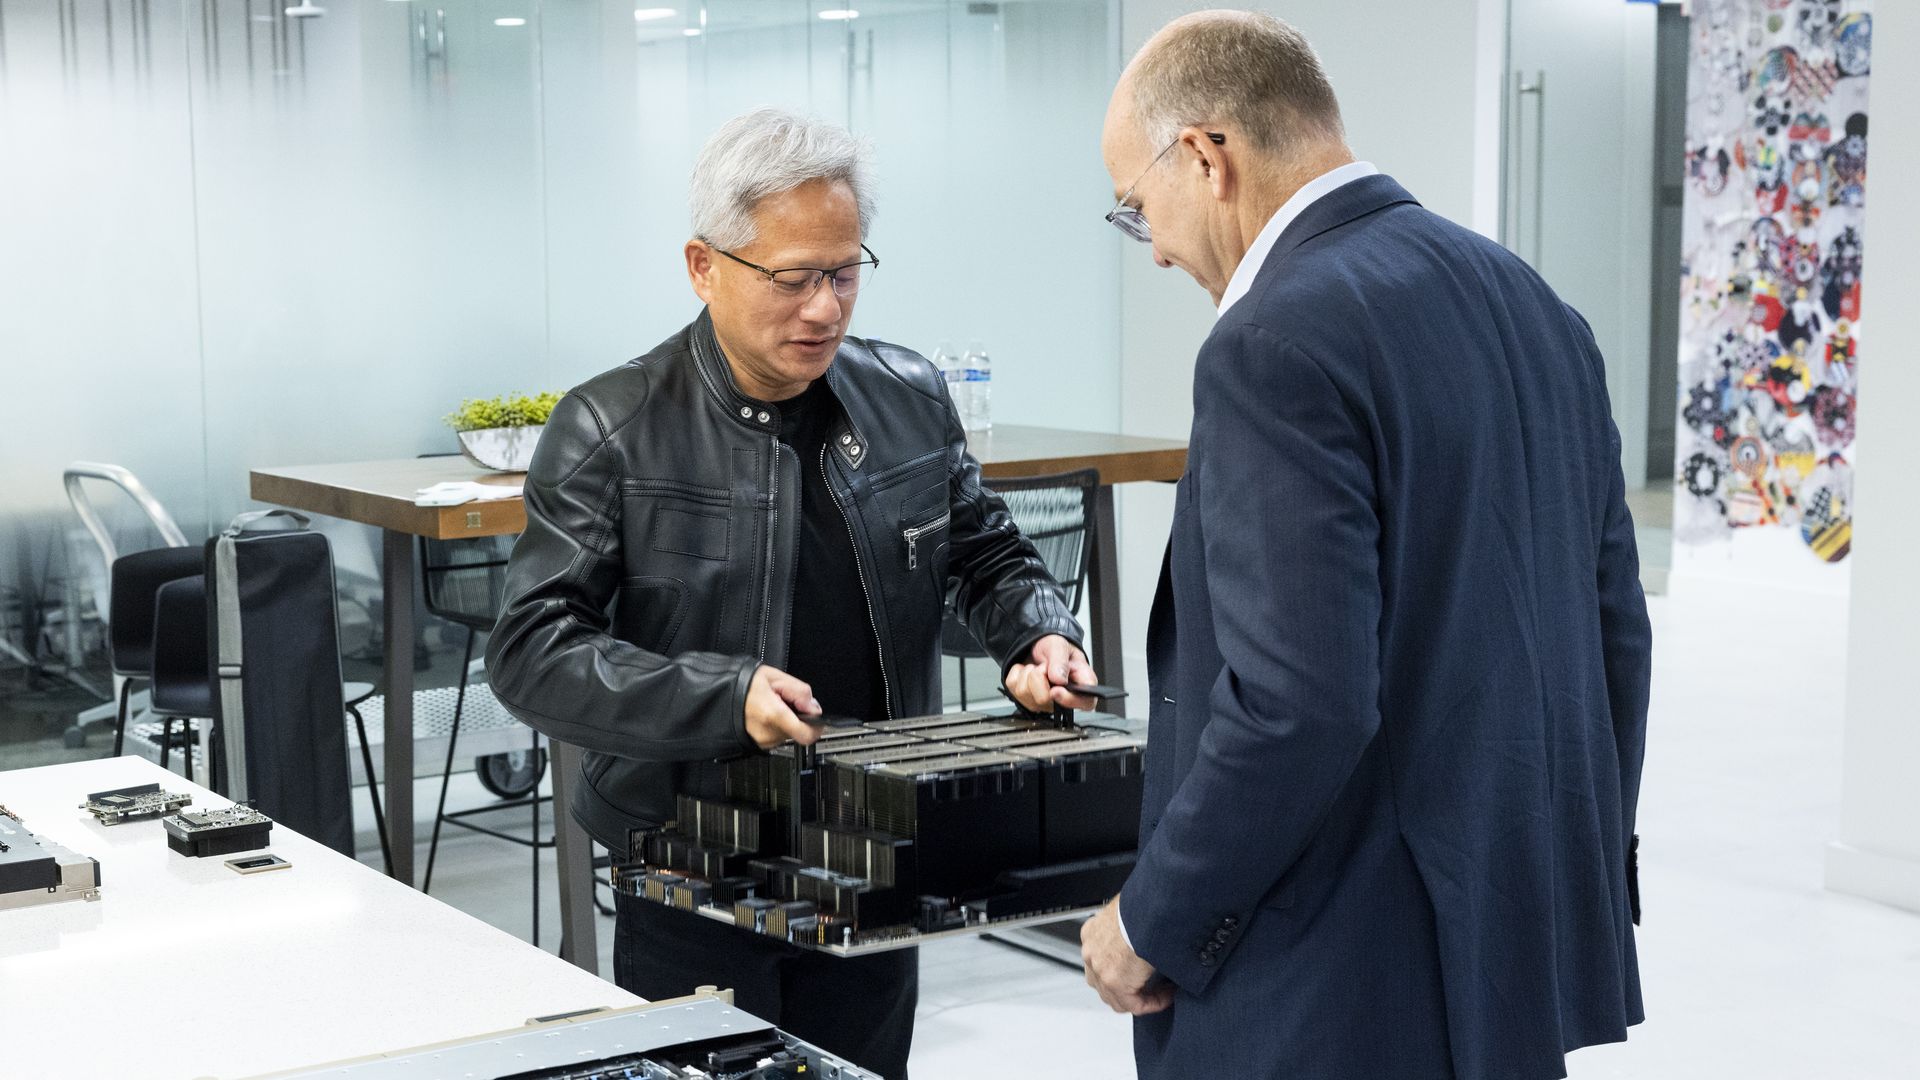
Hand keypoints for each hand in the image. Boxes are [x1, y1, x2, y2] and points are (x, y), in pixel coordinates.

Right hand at [743, 665, 823, 748]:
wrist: (716, 693)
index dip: (816, 727)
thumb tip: (813, 706)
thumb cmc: (740, 683)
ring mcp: (761, 741)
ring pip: (785, 734)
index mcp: (774, 715)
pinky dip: (773, 726)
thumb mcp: (774, 676)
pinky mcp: (755, 744)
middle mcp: (768, 733)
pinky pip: (773, 736)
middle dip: (796, 717)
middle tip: (783, 700)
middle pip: (797, 731)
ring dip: (784, 721)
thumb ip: (799, 691)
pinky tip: (763, 713)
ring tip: (770, 705)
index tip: (815, 717)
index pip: (807, 734)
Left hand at [1003, 634, 1097, 712]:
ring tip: (1038, 666)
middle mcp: (1063, 698)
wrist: (1039, 645)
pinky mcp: (1026, 700)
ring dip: (1027, 672)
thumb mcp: (1060, 646)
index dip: (1069, 700)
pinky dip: (1017, 672)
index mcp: (1081, 685)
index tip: (1055, 690)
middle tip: (1045, 665)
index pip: (1085, 703)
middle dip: (1039, 675)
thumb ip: (1061, 661)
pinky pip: (1013, 687)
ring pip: (1025, 693)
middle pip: (1044, 699)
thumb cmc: (1055, 648)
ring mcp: (1043, 703)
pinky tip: (1028, 670)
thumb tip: (1059, 679)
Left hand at [1081, 898, 1171, 1014]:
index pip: (1102, 961)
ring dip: (1140, 996)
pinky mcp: (1114, 982)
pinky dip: (1152, 1003)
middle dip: (1129, 986)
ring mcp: (1099, 969)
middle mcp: (1092, 952)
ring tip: (1162, 991)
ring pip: (1117, 997)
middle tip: (1152, 984)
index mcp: (1094, 933)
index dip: (1125, 969)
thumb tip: (1149, 931)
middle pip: (1105, 982)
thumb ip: (1134, 926)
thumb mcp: (1133, 912)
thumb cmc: (1145, 906)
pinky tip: (1167, 995)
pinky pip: (1134, 1004)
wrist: (1149, 909)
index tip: (1144, 969)